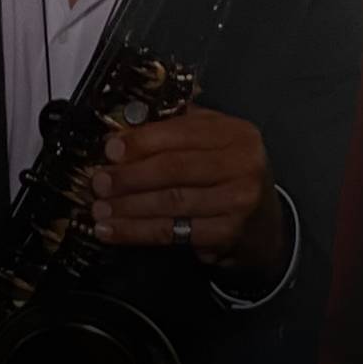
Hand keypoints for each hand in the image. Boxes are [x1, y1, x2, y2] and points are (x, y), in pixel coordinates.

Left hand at [89, 106, 286, 277]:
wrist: (263, 225)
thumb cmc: (228, 176)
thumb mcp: (213, 142)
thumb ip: (176, 129)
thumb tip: (123, 129)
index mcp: (235, 133)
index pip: (182, 132)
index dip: (142, 141)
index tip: (110, 149)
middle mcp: (243, 164)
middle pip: (174, 168)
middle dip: (130, 176)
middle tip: (99, 182)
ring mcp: (238, 200)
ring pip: (171, 202)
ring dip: (128, 207)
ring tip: (100, 209)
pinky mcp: (227, 233)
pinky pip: (173, 232)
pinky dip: (137, 231)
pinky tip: (113, 231)